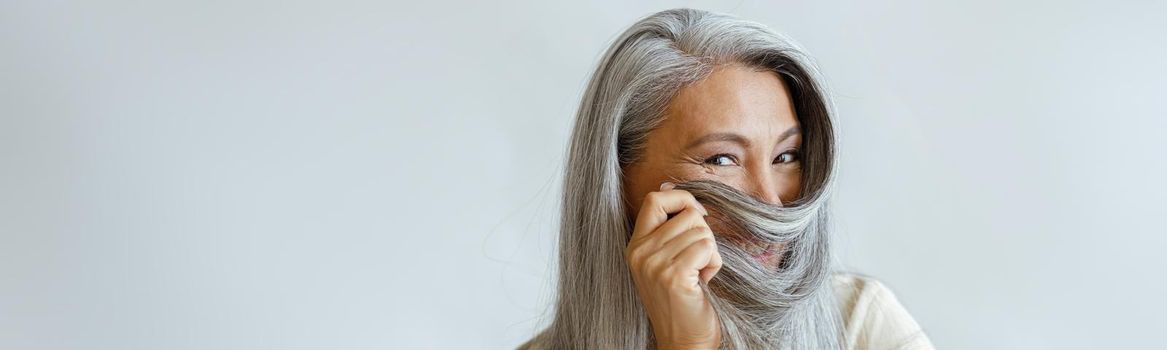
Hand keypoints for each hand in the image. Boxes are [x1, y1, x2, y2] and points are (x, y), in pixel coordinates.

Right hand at [625, 182, 723, 349]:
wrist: (683, 341)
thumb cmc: (683, 300)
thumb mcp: (665, 260)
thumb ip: (667, 229)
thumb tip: (671, 187)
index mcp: (635, 245)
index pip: (655, 199)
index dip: (682, 199)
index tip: (696, 216)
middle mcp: (640, 252)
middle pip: (688, 213)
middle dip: (704, 234)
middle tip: (697, 261)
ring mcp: (654, 264)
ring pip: (702, 230)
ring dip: (710, 252)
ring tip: (699, 275)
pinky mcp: (673, 276)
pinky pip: (708, 248)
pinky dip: (714, 264)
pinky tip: (703, 282)